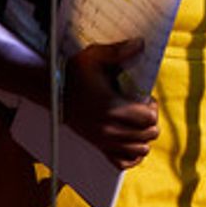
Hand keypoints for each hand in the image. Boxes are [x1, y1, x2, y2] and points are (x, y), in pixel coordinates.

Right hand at [63, 39, 158, 168]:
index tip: (144, 98)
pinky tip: (131, 140)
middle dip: (151, 120)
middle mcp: (108, 129)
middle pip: (149, 135)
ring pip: (140, 150)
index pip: (148, 118)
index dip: (152, 107)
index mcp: (111, 107)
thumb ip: (119, 51)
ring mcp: (103, 141)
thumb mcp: (94, 56)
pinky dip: (132, 154)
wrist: (53, 92)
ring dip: (144, 136)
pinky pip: (124, 162)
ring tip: (136, 122)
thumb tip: (141, 44)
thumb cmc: (74, 73)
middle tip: (142, 109)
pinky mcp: (98, 147)